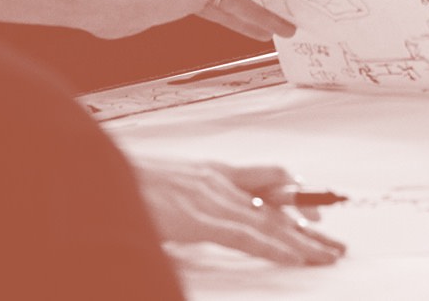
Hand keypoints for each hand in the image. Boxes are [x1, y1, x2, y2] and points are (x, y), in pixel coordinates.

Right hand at [135, 160, 345, 265]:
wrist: (94, 172)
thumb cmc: (120, 184)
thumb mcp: (163, 191)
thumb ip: (186, 206)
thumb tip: (192, 224)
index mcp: (210, 173)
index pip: (264, 178)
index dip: (292, 195)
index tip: (312, 213)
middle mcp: (217, 181)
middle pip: (275, 204)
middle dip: (308, 225)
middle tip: (333, 242)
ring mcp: (211, 198)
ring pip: (270, 222)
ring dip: (302, 240)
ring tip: (328, 254)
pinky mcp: (200, 218)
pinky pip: (247, 236)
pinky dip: (275, 247)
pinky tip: (296, 256)